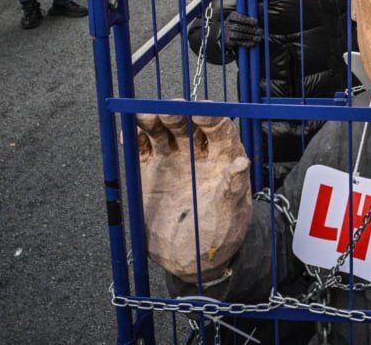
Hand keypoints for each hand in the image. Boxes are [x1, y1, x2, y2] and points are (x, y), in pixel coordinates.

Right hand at [138, 113, 250, 281]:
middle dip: (179, 113)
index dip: (211, 117)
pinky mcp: (150, 170)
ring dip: (154, 120)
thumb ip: (234, 188)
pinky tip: (128, 134)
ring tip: (144, 116)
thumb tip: (242, 163)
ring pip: (163, 130)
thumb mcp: (231, 214)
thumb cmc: (219, 235)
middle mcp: (198, 153)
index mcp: (222, 158)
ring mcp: (173, 159)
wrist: (191, 259)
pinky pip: (141, 148)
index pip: (219, 128)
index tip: (201, 112)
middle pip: (188, 124)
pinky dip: (134, 139)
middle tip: (168, 110)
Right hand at [223, 11, 262, 48]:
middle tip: (259, 31)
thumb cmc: (242, 23)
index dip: (248, 20)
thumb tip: (262, 6)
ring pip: (238, 35)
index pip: (238, 17)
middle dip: (250, 29)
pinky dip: (247, 43)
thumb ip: (254, 12)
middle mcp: (227, 24)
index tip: (256, 22)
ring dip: (249, 37)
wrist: (230, 34)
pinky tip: (253, 43)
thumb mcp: (246, 16)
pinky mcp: (228, 42)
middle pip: (238, 27)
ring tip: (257, 38)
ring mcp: (227, 33)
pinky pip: (238, 43)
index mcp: (232, 16)